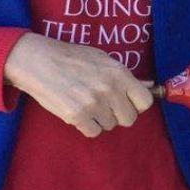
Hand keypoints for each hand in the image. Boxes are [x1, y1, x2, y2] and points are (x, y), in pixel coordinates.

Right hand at [3, 32, 153, 137]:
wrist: (39, 61)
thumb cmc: (72, 58)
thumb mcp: (103, 59)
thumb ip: (126, 76)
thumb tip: (150, 86)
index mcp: (119, 74)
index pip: (145, 101)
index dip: (137, 104)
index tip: (127, 102)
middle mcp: (110, 90)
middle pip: (129, 118)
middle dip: (118, 114)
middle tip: (105, 105)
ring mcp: (94, 104)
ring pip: (110, 125)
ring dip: (100, 118)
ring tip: (86, 102)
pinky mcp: (77, 116)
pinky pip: (93, 131)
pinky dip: (87, 125)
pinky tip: (78, 111)